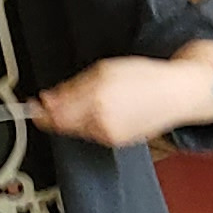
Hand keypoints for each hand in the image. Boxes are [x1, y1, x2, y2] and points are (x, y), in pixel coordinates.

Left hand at [32, 44, 212, 146]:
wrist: (177, 94)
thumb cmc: (145, 77)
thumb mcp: (104, 70)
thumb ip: (72, 87)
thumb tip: (47, 100)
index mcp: (97, 98)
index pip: (55, 112)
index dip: (40, 109)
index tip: (35, 104)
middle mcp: (101, 120)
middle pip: (62, 124)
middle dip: (54, 114)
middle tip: (52, 104)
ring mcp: (109, 134)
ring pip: (75, 130)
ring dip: (73, 118)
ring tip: (91, 102)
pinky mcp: (117, 142)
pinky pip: (91, 134)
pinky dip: (89, 123)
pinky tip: (103, 111)